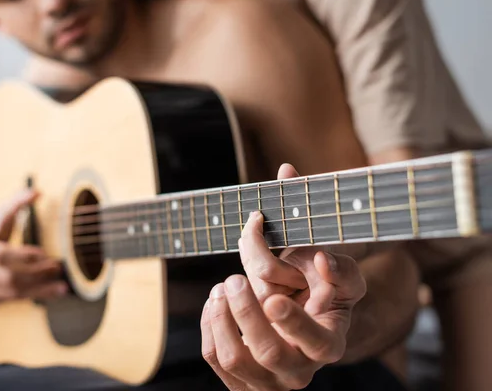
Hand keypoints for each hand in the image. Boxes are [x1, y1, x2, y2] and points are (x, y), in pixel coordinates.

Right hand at [0, 189, 66, 302]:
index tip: (43, 253)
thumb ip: (14, 205)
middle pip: (8, 276)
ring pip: (12, 293)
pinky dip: (34, 296)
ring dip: (40, 290)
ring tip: (63, 286)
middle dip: (36, 274)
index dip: (22, 255)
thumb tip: (36, 191)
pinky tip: (52, 292)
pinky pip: (13, 301)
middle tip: (57, 267)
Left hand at [201, 164, 366, 389]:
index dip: (294, 323)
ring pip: (235, 357)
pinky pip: (214, 357)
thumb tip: (288, 174)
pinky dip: (209, 324)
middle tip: (235, 279)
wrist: (305, 326)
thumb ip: (317, 219)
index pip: (316, 342)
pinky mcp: (241, 378)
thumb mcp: (336, 266)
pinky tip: (215, 301)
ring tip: (224, 285)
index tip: (274, 298)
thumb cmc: (322, 289)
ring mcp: (268, 379)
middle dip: (246, 312)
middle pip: (268, 352)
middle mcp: (299, 369)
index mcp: (329, 342)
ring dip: (222, 316)